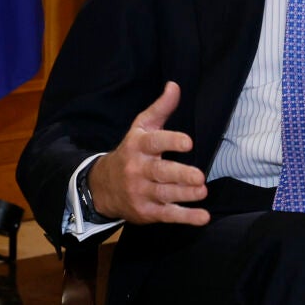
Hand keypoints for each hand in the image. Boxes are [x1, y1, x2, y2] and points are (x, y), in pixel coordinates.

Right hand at [88, 81, 209, 225]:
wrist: (103, 186)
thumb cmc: (131, 152)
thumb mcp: (141, 128)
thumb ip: (160, 109)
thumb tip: (175, 86)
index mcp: (138, 146)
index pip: (155, 142)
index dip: (171, 142)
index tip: (188, 142)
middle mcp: (138, 170)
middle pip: (160, 173)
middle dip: (180, 175)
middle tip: (199, 176)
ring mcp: (141, 192)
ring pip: (165, 195)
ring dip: (185, 194)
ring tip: (202, 191)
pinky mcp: (146, 212)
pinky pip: (167, 215)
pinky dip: (186, 218)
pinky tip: (202, 217)